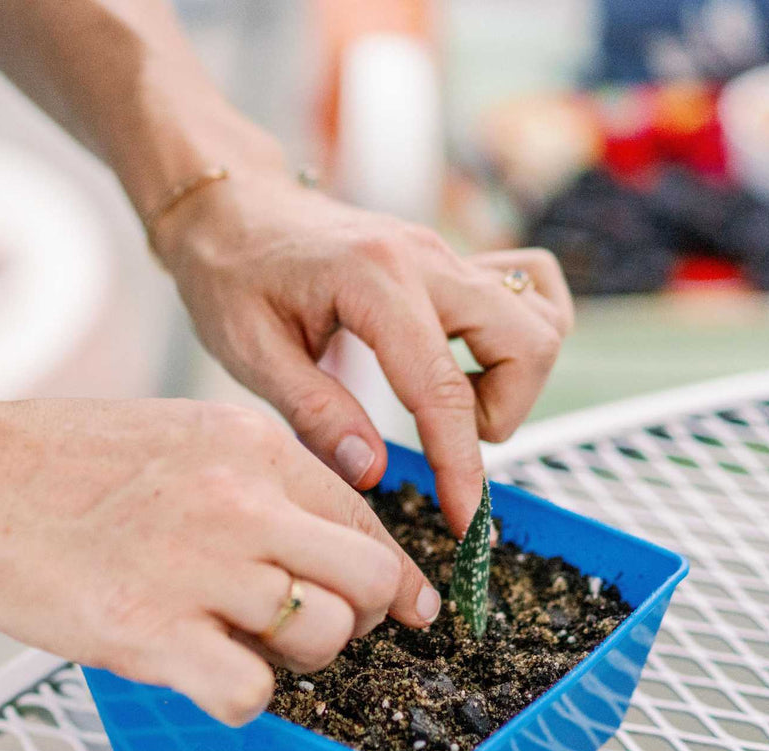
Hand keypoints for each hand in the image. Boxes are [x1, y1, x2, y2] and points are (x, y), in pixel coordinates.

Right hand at [0, 393, 442, 725]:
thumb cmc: (55, 462)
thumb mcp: (178, 436)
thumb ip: (254, 482)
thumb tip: (311, 544)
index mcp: (252, 446)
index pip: (366, 519)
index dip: (392, 574)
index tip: (403, 606)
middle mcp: (242, 501)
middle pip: (372, 580)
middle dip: (366, 619)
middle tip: (327, 634)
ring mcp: (201, 567)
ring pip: (324, 636)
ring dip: (301, 660)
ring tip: (246, 650)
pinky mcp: (154, 632)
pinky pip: (253, 693)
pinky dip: (242, 699)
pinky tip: (205, 676)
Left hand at [154, 173, 573, 536]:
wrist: (231, 208)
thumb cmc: (229, 277)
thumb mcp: (252, 354)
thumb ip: (315, 414)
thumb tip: (373, 474)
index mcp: (373, 282)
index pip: (443, 389)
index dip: (461, 466)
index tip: (467, 524)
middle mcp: (425, 258)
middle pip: (527, 342)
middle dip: (501, 414)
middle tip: (439, 440)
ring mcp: (444, 253)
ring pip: (539, 315)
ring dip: (512, 377)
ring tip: (445, 405)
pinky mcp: (448, 259)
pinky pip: (527, 288)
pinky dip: (515, 336)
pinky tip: (462, 364)